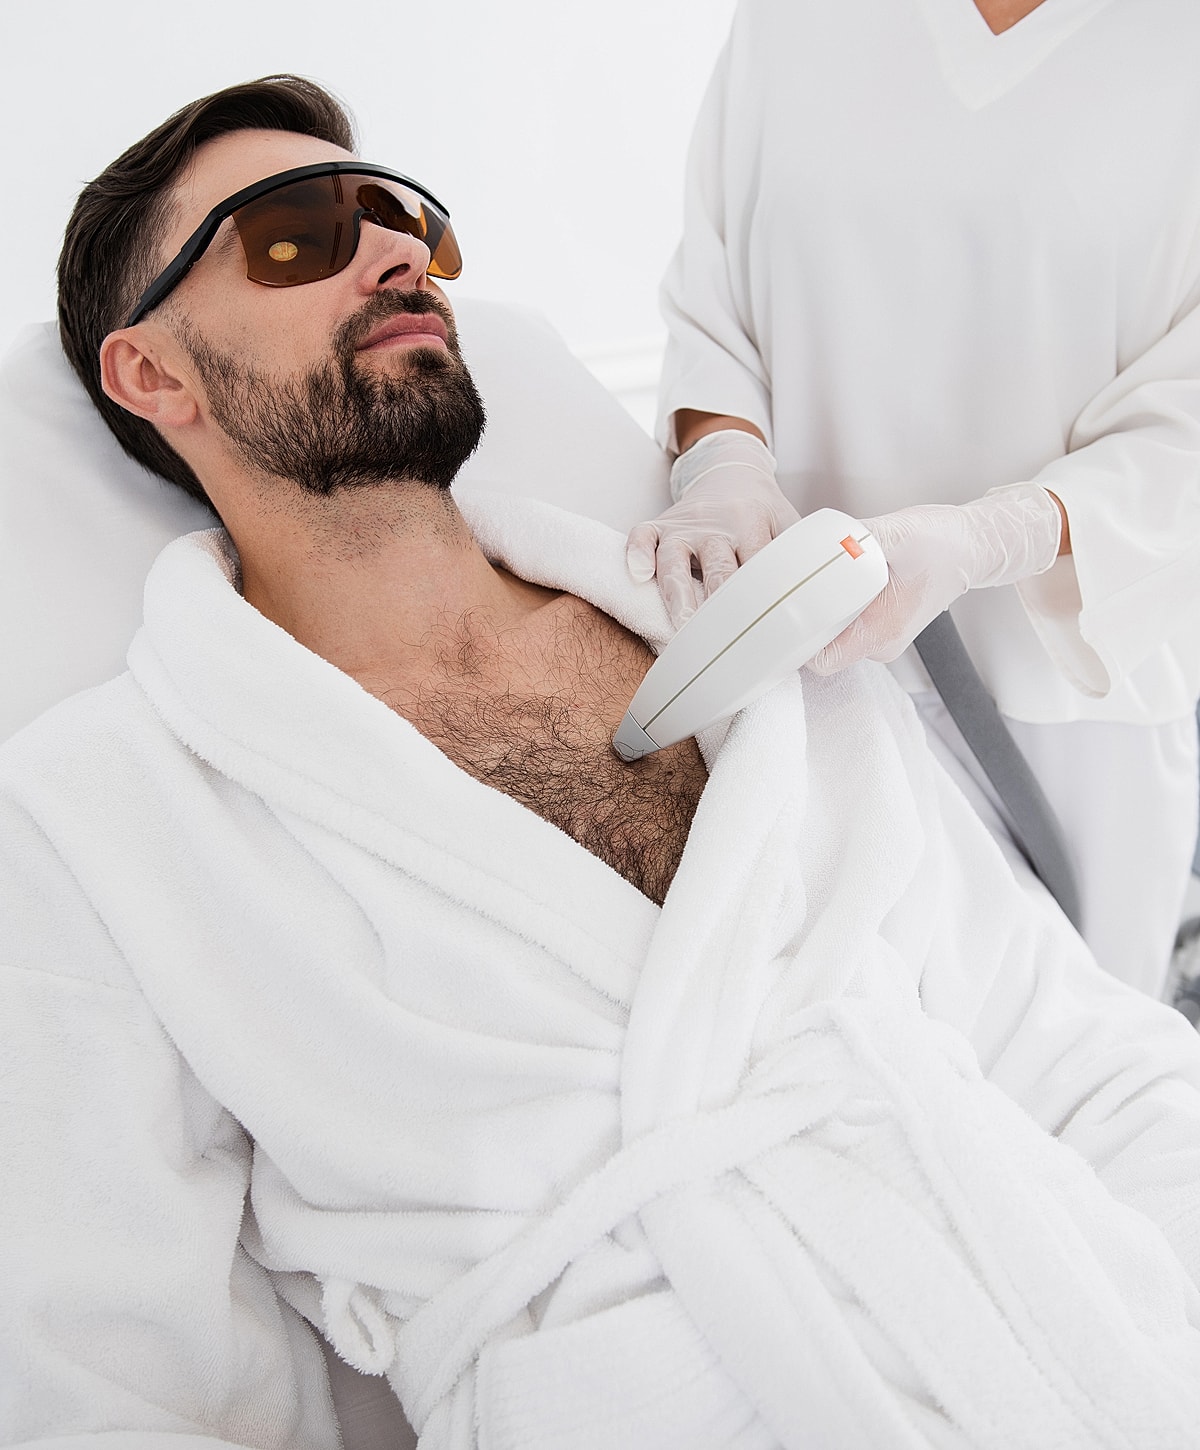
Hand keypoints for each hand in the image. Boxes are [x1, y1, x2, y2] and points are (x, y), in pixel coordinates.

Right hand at [627, 430, 799, 627]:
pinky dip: (636, 553)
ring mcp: (686, 524)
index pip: (758, 564)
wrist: (732, 470)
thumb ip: (800, 558)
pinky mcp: (662, 523)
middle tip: (724, 639)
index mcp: (754, 523)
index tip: (767, 631)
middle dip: (720, 603)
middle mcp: (718, 524)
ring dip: (677, 591)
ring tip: (681, 625)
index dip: (762, 597)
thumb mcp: (789, 524)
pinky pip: (642, 535)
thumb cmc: (764, 510)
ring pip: (675, 557)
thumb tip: (822, 604)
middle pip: (717, 566)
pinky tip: (638, 575)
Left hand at [808, 483, 1062, 673]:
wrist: (972, 547)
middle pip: (820, 647)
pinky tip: (827, 583)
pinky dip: (831, 606)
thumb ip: (859, 539)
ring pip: (830, 634)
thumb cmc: (944, 544)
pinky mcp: (877, 624)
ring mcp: (878, 636)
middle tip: (783, 591)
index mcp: (882, 633)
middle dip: (800, 622)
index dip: (796, 640)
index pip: (821, 659)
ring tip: (805, 583)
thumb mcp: (900, 533)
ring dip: (816, 612)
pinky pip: (842, 623)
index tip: (781, 614)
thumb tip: (825, 541)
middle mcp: (879, 643)